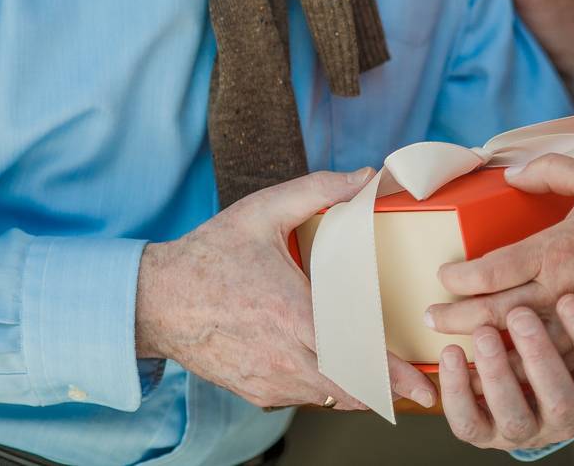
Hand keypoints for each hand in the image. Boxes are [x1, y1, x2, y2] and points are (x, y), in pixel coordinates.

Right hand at [135, 168, 435, 411]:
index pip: (354, 354)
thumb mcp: (262, 211)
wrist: (155, 299)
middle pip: (348, 388)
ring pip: (326, 396)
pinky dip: (321, 386)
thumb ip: (318, 189)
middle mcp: (282, 357)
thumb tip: (367, 176)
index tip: (418, 388)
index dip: (390, 375)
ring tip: (378, 377)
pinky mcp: (254, 391)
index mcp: (291, 315)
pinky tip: (331, 369)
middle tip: (414, 391)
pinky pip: (300, 396)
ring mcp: (267, 380)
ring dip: (353, 387)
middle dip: (384, 390)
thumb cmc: (209, 255)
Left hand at [426, 155, 573, 349]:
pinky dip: (530, 365)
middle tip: (432, 319)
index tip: (443, 278)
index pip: (493, 269)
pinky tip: (511, 367)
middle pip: (497, 313)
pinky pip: (560, 357)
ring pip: (524, 343)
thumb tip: (514, 172)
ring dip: (489, 346)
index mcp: (559, 249)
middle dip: (460, 318)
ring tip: (463, 347)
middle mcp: (566, 289)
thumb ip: (553, 169)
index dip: (461, 277)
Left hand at [438, 295, 573, 450]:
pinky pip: (469, 424)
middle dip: (540, 356)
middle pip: (562, 400)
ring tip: (483, 333)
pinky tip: (450, 355)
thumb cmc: (570, 335)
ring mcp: (527, 430)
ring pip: (516, 417)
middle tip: (521, 315)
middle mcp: (569, 417)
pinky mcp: (486, 433)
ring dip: (498, 375)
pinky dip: (457, 393)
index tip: (570, 299)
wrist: (529, 383)